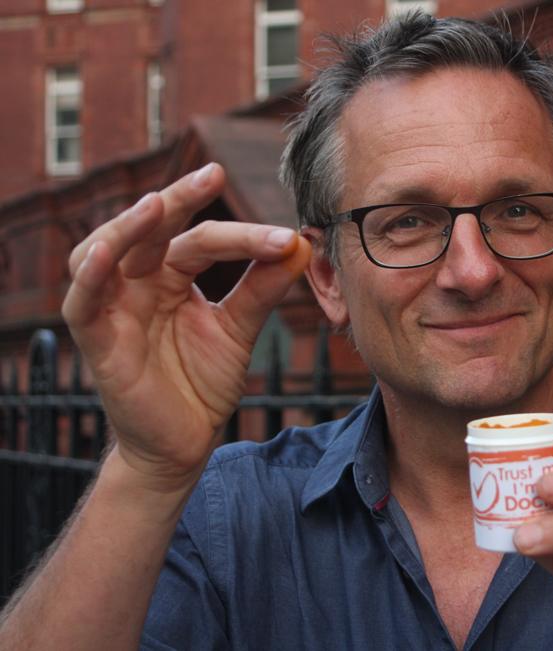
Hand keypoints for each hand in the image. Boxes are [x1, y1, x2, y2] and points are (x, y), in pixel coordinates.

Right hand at [61, 163, 310, 490]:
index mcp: (170, 276)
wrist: (184, 443)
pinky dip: (91, 276)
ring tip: (156, 206)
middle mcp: (138, 283)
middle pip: (152, 230)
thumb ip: (262, 289)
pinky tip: (106, 254)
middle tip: (212, 175)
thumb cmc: (202, 383)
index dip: (243, 237)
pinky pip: (82, 303)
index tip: (287, 236)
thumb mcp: (238, 329)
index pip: (201, 240)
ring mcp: (113, 309)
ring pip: (104, 252)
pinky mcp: (97, 342)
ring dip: (128, 227)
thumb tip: (300, 243)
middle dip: (179, 200)